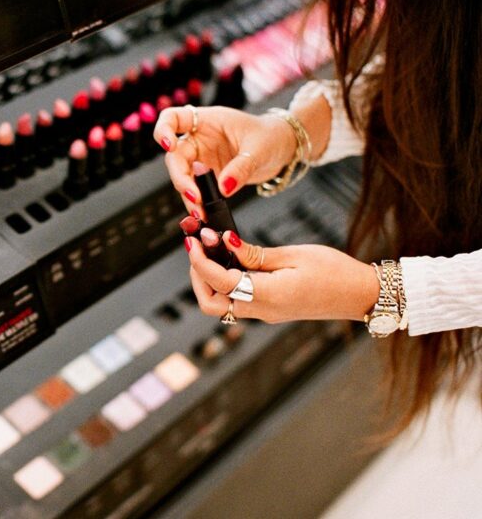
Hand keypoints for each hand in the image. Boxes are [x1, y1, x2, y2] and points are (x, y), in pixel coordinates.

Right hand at [153, 106, 296, 215]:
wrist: (282, 148)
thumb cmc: (270, 137)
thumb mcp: (259, 149)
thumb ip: (241, 168)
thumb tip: (223, 188)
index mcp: (207, 121)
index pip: (172, 118)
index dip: (163, 131)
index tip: (169, 146)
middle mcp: (198, 139)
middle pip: (174, 156)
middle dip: (180, 178)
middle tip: (195, 197)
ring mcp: (201, 158)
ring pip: (182, 177)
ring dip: (188, 195)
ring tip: (200, 212)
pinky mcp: (207, 176)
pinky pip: (195, 189)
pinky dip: (197, 202)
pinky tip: (204, 213)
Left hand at [185, 228, 379, 322]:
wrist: (360, 294)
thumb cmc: (335, 272)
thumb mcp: (294, 255)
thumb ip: (254, 253)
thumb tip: (225, 242)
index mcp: (269, 297)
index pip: (220, 281)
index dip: (201, 260)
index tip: (193, 239)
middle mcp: (262, 311)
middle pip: (211, 304)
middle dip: (197, 276)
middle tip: (198, 247)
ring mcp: (265, 313)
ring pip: (221, 304)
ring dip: (209, 280)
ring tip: (212, 249)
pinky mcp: (269, 310)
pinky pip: (237, 299)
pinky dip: (226, 281)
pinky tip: (231, 258)